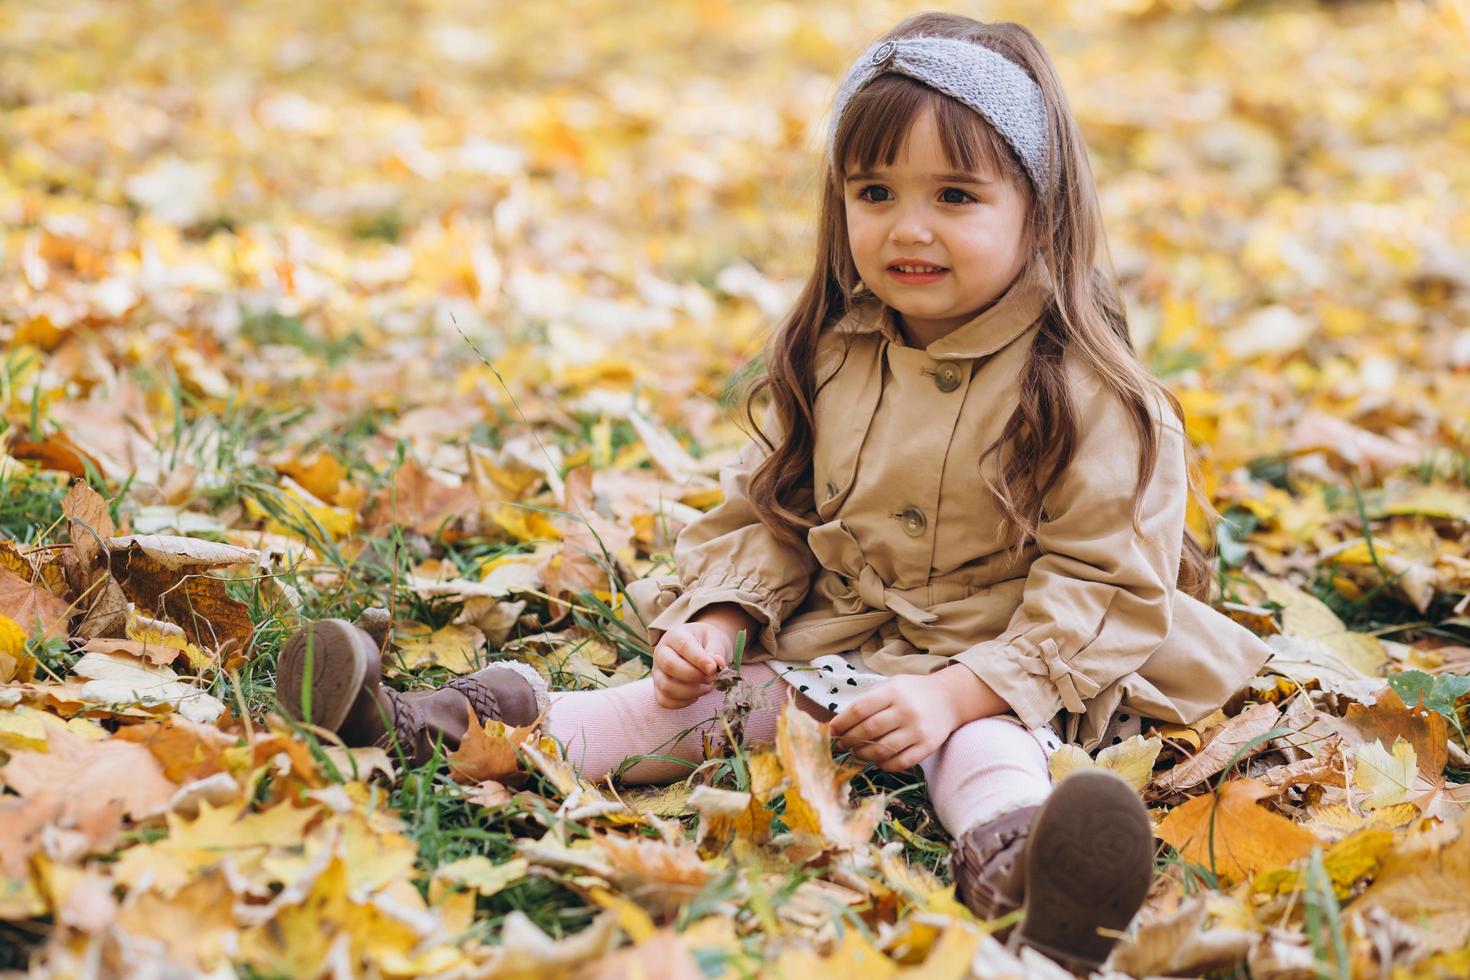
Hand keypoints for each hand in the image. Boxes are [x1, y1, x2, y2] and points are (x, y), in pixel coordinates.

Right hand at [651, 621, 734, 708]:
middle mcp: (661, 652)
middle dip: (695, 676)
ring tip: (707, 687)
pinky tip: (697, 695)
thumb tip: (717, 664)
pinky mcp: (659, 688)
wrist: (702, 648)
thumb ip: (717, 652)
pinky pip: (665, 701)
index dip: (699, 660)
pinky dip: (683, 702)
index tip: (713, 669)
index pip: (683, 646)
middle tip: (712, 678)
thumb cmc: (708, 643)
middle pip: (670, 666)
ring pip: (666, 687)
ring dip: (691, 692)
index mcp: (675, 635)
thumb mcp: (716, 641)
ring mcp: (657, 672)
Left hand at [828, 673, 960, 772]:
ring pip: (882, 750)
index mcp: (893, 692)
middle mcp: (905, 711)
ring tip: (856, 753)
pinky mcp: (927, 746)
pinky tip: (876, 760)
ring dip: (863, 755)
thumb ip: (868, 701)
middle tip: (841, 745)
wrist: (948, 699)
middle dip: (849, 740)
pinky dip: (884, 765)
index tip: (832, 731)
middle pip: (868, 731)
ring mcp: (918, 730)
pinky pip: (901, 762)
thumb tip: (839, 723)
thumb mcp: (890, 686)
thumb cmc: (911, 692)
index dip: (841, 723)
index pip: (859, 710)